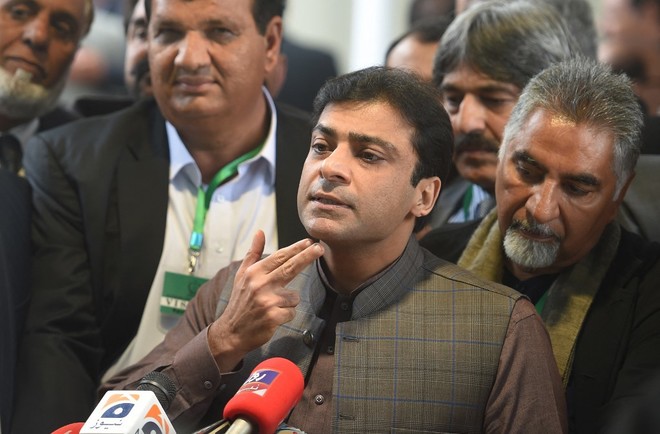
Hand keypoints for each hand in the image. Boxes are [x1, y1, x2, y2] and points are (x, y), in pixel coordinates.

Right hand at [208, 230, 323, 370]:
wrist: (232, 332)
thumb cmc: (240, 302)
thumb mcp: (242, 275)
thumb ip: (253, 253)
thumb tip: (259, 232)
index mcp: (254, 273)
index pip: (280, 257)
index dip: (296, 249)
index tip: (309, 242)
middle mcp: (260, 285)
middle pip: (290, 267)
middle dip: (307, 256)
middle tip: (320, 248)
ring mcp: (267, 301)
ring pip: (294, 297)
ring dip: (287, 302)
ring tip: (271, 307)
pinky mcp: (273, 316)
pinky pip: (292, 311)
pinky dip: (286, 315)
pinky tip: (273, 317)